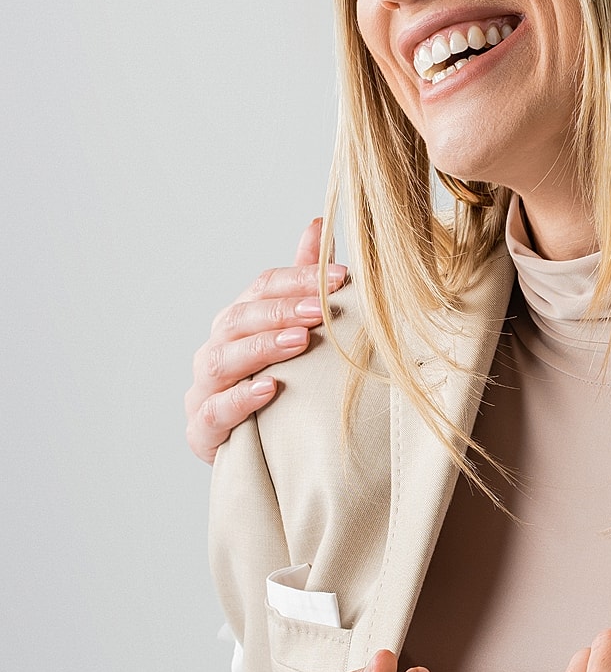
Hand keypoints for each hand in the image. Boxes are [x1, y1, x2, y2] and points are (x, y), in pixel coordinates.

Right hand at [185, 218, 345, 462]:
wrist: (263, 448)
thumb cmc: (285, 378)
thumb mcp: (298, 328)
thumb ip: (304, 279)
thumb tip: (317, 222)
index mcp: (241, 319)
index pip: (263, 287)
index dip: (301, 278)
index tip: (345, 277)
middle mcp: (217, 349)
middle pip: (239, 319)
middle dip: (282, 311)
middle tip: (322, 310)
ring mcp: (205, 390)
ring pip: (222, 361)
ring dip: (262, 348)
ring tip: (298, 342)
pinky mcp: (203, 431)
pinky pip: (213, 413)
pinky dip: (240, 400)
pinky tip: (271, 389)